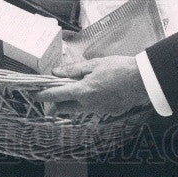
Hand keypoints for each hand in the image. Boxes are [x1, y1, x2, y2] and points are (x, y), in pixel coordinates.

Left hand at [36, 56, 150, 116]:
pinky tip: (98, 91)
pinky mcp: (109, 112)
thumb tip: (55, 72)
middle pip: (65, 108)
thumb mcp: (93, 64)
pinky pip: (93, 109)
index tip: (35, 95)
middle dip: (57, 103)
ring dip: (73, 103)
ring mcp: (99, 110)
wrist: (142, 80)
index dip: (43, 95)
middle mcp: (89, 104)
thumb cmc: (118, 68)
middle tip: (54, 95)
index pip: (57, 95)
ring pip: (79, 109)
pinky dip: (89, 102)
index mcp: (83, 91)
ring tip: (77, 90)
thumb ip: (73, 70)